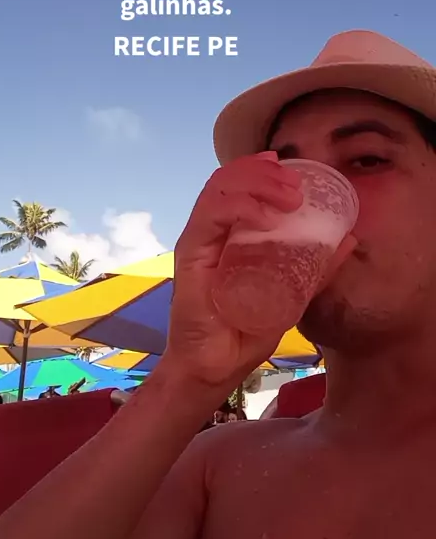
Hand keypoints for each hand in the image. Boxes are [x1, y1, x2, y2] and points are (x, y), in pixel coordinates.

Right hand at [166, 152, 305, 386]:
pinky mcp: (190, 255)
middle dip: (265, 173)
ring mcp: (198, 241)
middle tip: (297, 186)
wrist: (216, 367)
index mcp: (230, 235)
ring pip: (220, 189)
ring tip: (288, 196)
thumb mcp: (292, 293)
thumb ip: (315, 268)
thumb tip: (348, 239)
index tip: (295, 171)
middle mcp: (211, 232)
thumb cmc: (245, 332)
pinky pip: (210, 217)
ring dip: (256, 183)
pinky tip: (264, 217)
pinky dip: (239, 208)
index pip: (240, 186)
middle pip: (229, 180)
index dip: (264, 170)